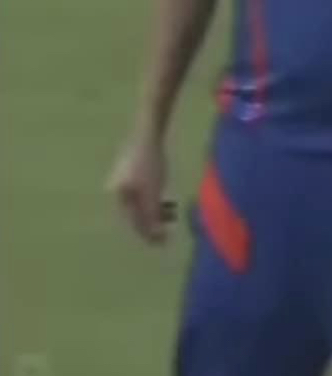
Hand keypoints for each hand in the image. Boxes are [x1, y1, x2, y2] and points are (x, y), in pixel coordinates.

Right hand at [106, 128, 173, 244]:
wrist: (149, 132)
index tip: (162, 243)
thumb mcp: (152, 192)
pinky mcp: (133, 168)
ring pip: (140, 202)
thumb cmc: (150, 163)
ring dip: (154, 211)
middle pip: (135, 213)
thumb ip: (151, 214)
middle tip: (166, 233)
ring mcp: (124, 178)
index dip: (148, 234)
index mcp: (119, 196)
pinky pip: (143, 190)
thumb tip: (153, 235)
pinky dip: (154, 198)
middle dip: (150, 224)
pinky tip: (164, 199)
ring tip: (169, 214)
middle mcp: (117, 189)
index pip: (134, 222)